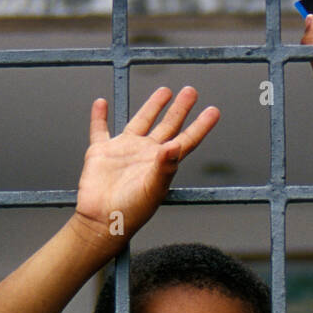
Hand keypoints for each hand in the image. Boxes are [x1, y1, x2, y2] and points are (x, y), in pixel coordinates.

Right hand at [71, 86, 219, 251]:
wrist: (102, 221)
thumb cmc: (131, 211)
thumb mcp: (152, 189)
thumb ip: (164, 167)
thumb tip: (176, 145)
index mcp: (162, 163)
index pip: (186, 140)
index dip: (201, 125)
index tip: (213, 110)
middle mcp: (145, 154)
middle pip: (168, 125)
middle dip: (180, 109)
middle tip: (192, 91)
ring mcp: (124, 151)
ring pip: (140, 121)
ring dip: (152, 106)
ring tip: (165, 91)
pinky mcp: (100, 152)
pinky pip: (99, 129)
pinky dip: (99, 116)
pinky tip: (101, 103)